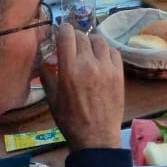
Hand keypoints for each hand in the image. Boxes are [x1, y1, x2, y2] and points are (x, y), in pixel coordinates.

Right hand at [40, 24, 123, 150]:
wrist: (96, 137)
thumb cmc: (70, 120)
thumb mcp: (51, 98)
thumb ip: (47, 74)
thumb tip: (47, 56)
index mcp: (69, 69)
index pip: (67, 35)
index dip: (63, 29)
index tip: (61, 32)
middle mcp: (89, 64)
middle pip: (83, 36)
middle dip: (75, 37)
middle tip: (71, 44)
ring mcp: (107, 68)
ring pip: (99, 40)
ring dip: (91, 41)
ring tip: (87, 49)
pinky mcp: (120, 73)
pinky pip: (113, 51)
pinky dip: (106, 50)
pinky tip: (101, 58)